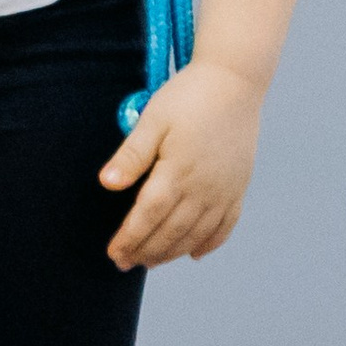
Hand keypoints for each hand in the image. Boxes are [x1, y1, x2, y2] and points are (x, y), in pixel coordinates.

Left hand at [100, 61, 264, 267]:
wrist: (235, 82)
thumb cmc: (188, 97)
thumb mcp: (152, 120)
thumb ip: (131, 155)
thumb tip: (106, 184)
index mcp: (176, 173)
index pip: (147, 217)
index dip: (129, 238)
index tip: (114, 253)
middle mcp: (203, 188)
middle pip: (171, 232)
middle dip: (146, 251)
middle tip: (126, 264)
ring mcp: (224, 190)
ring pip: (196, 234)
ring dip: (173, 252)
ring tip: (153, 262)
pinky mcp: (239, 186)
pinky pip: (226, 224)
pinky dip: (210, 242)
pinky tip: (195, 253)